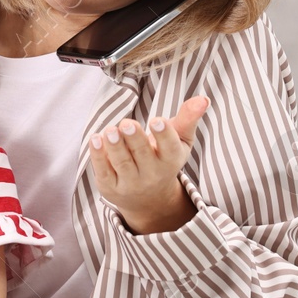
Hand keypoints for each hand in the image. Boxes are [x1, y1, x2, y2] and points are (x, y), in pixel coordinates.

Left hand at [88, 95, 208, 234]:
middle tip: (128, 123)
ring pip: (122, 163)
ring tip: (110, 130)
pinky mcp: (110, 187)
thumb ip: (187, 119)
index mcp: (170, 160)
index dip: (164, 134)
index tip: (157, 120)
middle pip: (143, 155)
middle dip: (135, 139)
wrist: (149, 199)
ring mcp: (130, 183)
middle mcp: (151, 174)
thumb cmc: (164, 160)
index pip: (170, 148)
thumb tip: (202, 98)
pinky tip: (95, 139)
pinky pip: (103, 171)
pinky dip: (98, 156)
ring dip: (115, 146)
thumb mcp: (180, 141)